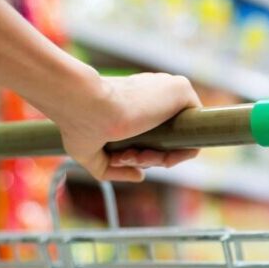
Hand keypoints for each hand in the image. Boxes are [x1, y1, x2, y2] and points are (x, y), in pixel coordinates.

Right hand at [48, 72, 201, 181]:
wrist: (82, 103)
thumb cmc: (76, 123)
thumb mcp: (88, 153)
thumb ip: (113, 168)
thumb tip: (140, 176)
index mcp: (135, 100)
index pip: (152, 134)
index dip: (138, 154)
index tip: (118, 159)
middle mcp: (154, 94)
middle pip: (165, 141)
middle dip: (144, 158)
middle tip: (121, 158)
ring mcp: (169, 92)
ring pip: (177, 142)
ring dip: (154, 159)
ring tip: (128, 156)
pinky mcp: (182, 91)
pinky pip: (192, 138)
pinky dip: (174, 156)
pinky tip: (148, 154)